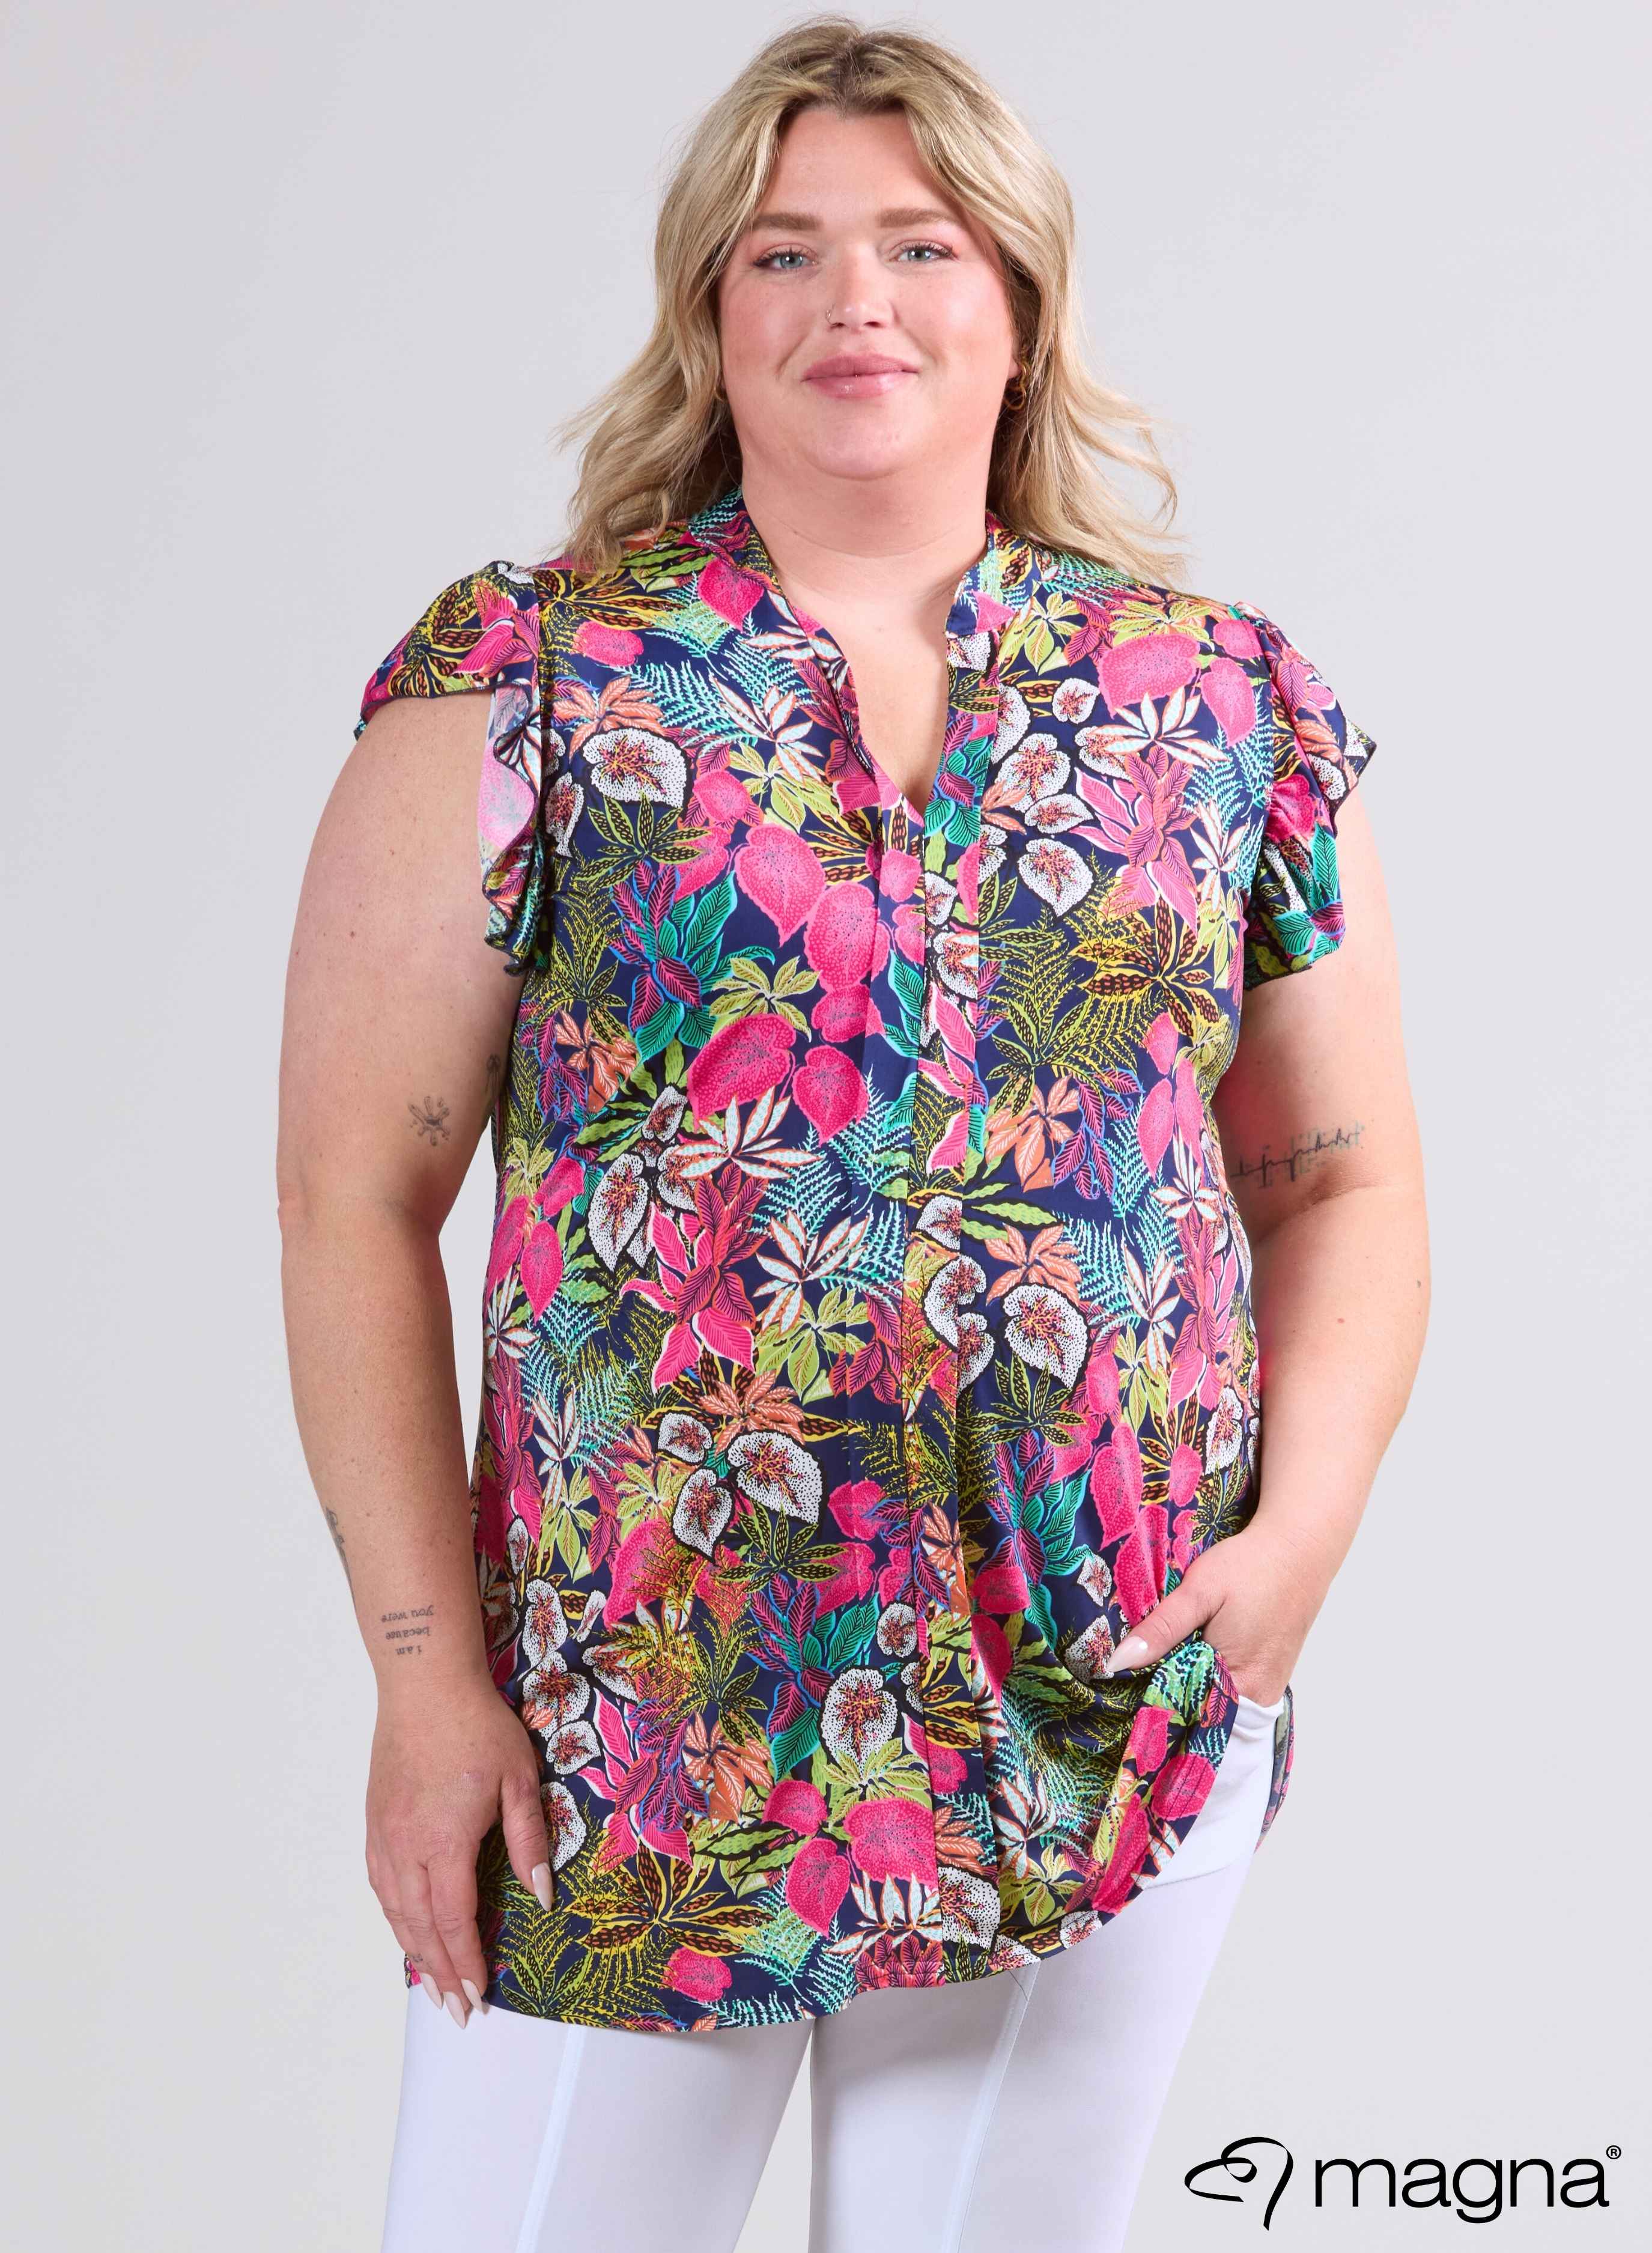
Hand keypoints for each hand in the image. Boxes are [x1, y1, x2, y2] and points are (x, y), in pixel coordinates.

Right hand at [365, 1667, 552, 2026]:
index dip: (466, 1963)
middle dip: (440, 1973)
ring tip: (432, 1983)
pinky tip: (407, 1927)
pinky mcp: (376, 1822)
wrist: (425, 1684)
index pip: (454, 1921)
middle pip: (420, 1927)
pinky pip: (382, 1884)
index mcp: (443, 1843)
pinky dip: (396, 1916)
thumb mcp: (519, 1780)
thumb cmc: (477, 1726)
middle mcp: (406, 1848)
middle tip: (456, 2011)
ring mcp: (385, 1836)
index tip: (479, 1997)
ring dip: (414, 1951)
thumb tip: (541, 1896)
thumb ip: (530, 1841)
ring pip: (396, 1910)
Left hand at [1100, 1522, 1328, 1706]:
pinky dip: (1210, 1677)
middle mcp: (1261, 1696)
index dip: (1158, 1714)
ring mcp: (1269, 1686)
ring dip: (1191, 1688)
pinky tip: (1191, 1658)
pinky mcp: (1271, 1672)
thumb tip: (1118, 1662)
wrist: (1298, 1547)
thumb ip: (1161, 1630)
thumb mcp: (1198, 1592)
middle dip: (1173, 1702)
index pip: (1191, 1720)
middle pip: (1205, 1715)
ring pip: (1217, 1701)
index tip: (1127, 1704)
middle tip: (1136, 1685)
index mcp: (1243, 1684)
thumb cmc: (1251, 1567)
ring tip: (1161, 1669)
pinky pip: (1234, 1689)